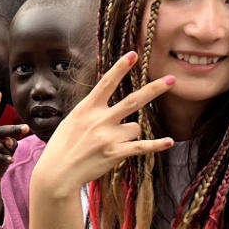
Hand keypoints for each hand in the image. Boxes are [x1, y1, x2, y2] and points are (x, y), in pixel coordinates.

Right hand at [29, 53, 177, 200]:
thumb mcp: (72, 120)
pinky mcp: (115, 154)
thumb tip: (108, 100)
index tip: (133, 54)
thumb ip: (91, 110)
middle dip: (154, 89)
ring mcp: (108, 137)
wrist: (56, 173)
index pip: (107, 83)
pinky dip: (156, 145)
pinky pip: (142, 147)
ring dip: (130, 134)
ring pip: (135, 127)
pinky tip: (169, 142)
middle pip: (133, 100)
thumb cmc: (63, 146)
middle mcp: (100, 119)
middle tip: (172, 79)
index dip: (121, 68)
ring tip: (112, 143)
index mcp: (87, 108)